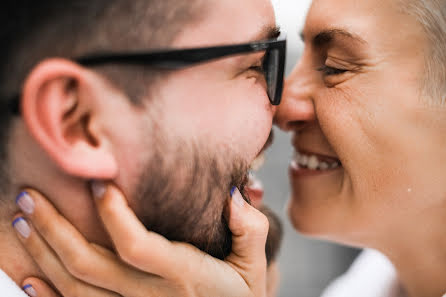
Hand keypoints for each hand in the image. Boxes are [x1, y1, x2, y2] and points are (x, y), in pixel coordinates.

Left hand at [13, 183, 268, 296]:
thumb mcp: (255, 264)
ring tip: (21, 220)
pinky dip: (48, 296)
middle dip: (53, 228)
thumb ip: (249, 228)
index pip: (137, 247)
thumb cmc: (240, 295)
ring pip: (75, 288)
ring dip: (44, 253)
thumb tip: (233, 195)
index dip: (114, 216)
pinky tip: (27, 277)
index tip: (98, 184)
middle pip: (90, 266)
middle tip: (28, 195)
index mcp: (183, 276)